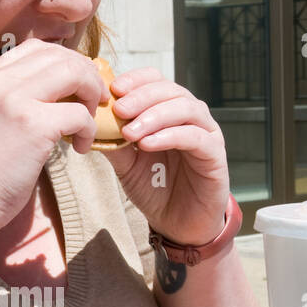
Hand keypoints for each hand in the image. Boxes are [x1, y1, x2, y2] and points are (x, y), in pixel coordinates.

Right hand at [0, 40, 106, 231]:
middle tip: (94, 100)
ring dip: (91, 95)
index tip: (75, 85)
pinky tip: (81, 148)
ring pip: (75, 74)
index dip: (65, 62)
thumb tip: (49, 96)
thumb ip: (8, 100)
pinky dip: (89, 130)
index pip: (37, 49)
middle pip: (61, 57)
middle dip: (86, 76)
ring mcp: (15, 100)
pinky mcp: (34, 126)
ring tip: (88, 121)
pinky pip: (79, 114)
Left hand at [101, 68, 230, 246]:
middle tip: (119, 109)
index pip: (157, 81)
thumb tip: (90, 122)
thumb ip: (114, 142)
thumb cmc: (156, 190)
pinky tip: (147, 144)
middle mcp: (192, 118)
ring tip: (130, 131)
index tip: (114, 89)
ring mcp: (207, 134)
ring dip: (154, 116)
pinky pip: (195, 137)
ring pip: (186, 109)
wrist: (179, 226)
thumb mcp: (127, 164)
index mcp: (171, 113)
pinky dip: (170, 136)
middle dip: (142, 97)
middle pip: (172, 90)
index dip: (137, 80)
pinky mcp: (216, 156)